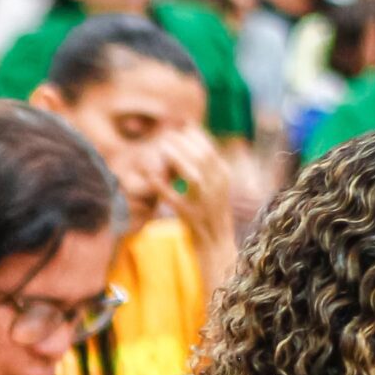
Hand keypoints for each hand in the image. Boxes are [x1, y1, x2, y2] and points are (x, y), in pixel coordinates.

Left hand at [158, 126, 235, 249]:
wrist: (217, 248)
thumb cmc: (211, 215)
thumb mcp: (214, 188)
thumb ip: (206, 167)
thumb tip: (193, 139)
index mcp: (224, 178)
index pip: (210, 149)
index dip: (194, 135)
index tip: (179, 127)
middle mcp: (218, 189)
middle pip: (203, 158)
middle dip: (184, 143)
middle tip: (166, 135)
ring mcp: (206, 205)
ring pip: (193, 177)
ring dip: (177, 160)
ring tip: (162, 148)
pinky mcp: (192, 219)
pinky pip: (176, 200)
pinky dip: (163, 187)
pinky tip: (150, 177)